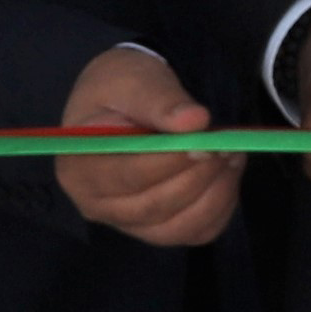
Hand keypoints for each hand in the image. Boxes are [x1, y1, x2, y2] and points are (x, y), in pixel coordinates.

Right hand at [52, 43, 238, 249]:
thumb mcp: (135, 80)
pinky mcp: (158, 229)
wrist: (126, 103)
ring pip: (179, 226)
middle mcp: (96, 204)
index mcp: (78, 167)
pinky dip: (221, 206)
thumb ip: (161, 100)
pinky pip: (197, 232)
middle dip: (197, 176)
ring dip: (215, 192)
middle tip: (226, 145)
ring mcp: (127, 223)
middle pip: (154, 205)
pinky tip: (227, 174)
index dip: (169, 162)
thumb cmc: (122, 89)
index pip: (126, 176)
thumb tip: (195, 121)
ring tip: (231, 154)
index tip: (205, 142)